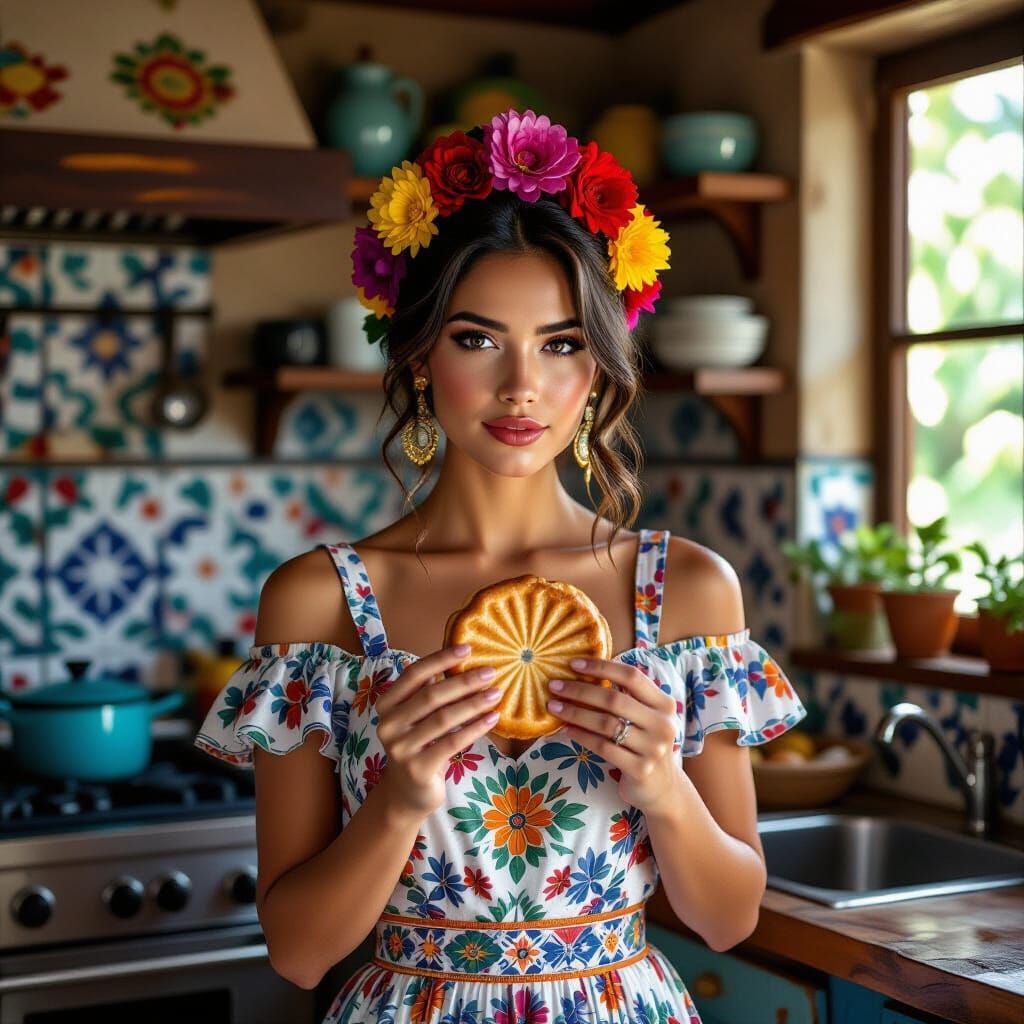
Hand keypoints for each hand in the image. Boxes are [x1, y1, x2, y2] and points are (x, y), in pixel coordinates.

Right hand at [375, 645, 501, 819]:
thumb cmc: (419, 745)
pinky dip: (475, 728)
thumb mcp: (417, 716)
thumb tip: (458, 658)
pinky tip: (492, 718)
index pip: (413, 674)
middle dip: (464, 682)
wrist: (407, 794)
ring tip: (496, 694)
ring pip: (444, 718)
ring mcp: (400, 748)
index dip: (440, 659)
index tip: (467, 648)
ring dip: (473, 704)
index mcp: (386, 705)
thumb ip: (428, 691)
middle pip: (431, 696)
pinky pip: (452, 742)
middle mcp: (388, 725)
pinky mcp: (418, 768)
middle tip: (491, 672)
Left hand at [545, 658, 681, 812]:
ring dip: (575, 713)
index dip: (602, 667)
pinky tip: (565, 729)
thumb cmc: (645, 744)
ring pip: (606, 724)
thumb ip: (627, 696)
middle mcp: (662, 724)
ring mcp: (653, 748)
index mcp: (664, 704)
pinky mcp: (640, 769)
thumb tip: (584, 672)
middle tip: (554, 686)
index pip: (631, 676)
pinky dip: (581, 736)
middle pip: (614, 699)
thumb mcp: (645, 717)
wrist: (662, 788)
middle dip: (580, 690)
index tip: (574, 663)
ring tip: (554, 706)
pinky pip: (603, 747)